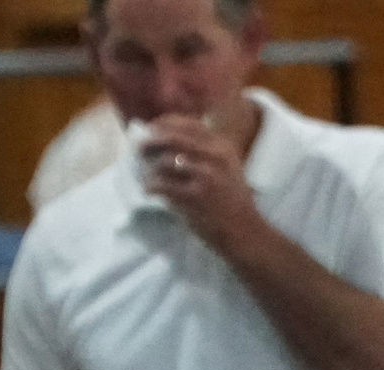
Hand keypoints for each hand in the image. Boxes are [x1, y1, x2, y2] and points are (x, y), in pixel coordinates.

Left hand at [141, 114, 258, 247]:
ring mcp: (206, 176)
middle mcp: (216, 157)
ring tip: (148, 175)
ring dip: (150, 168)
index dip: (164, 124)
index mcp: (222, 147)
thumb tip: (167, 137)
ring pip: (165, 160)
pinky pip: (162, 184)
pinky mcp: (196, 196)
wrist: (245, 232)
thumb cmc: (232, 202)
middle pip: (173, 137)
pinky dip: (150, 186)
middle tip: (138, 148)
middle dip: (151, 140)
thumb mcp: (228, 168)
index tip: (151, 129)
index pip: (188, 124)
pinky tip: (149, 190)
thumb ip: (205, 152)